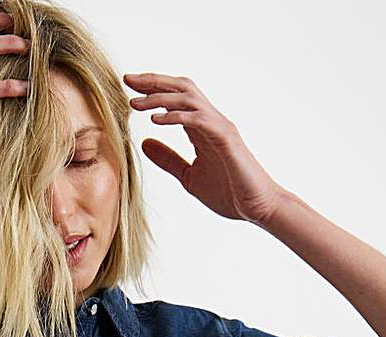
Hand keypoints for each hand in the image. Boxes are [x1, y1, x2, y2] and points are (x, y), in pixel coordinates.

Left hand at [123, 72, 284, 225]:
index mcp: (201, 128)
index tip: (128, 88)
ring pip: (188, 99)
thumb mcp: (188, 176)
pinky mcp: (226, 138)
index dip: (153, 90)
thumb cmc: (229, 193)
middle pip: (181, 88)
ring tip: (135, 103)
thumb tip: (144, 142)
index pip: (175, 99)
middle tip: (127, 79)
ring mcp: (220, 127)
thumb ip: (168, 159)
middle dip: (153, 82)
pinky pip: (197, 120)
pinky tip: (155, 120)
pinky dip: (175, 117)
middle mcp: (211, 121)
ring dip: (160, 97)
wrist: (258, 207)